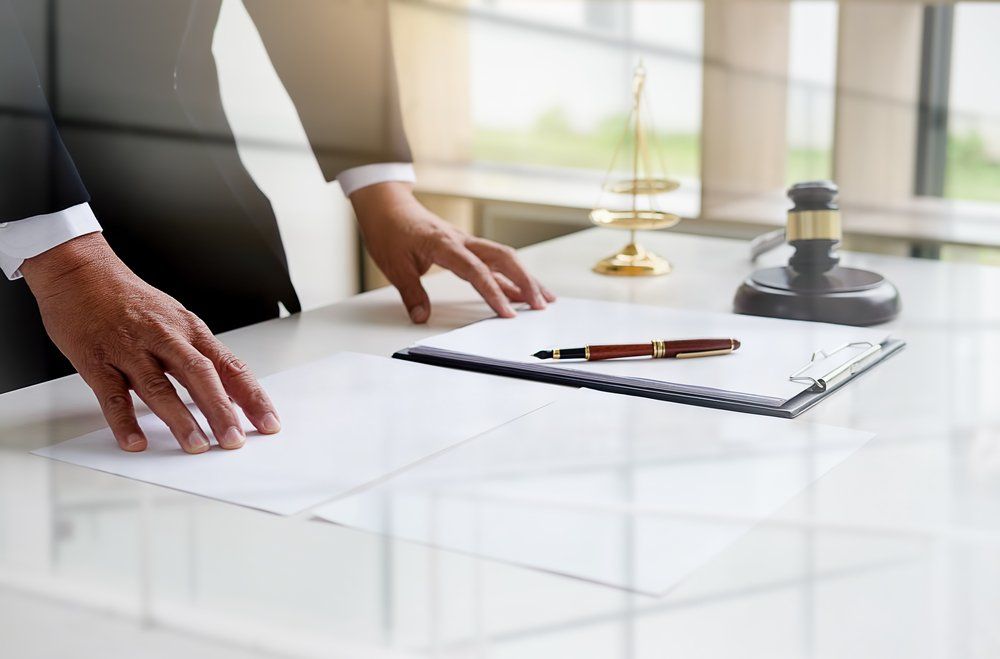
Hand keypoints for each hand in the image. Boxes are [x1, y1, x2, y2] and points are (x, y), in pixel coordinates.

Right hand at [21, 234, 280, 452]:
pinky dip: (124, 421)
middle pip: (201, 375)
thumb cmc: (129, 299)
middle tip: (234, 441)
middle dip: (221, 410)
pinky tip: (135, 442)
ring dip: (180, 419)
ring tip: (196, 446)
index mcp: (190, 330)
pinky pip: (113, 396)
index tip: (268, 423)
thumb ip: (198, 356)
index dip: (251, 396)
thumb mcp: (174, 320)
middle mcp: (165, 338)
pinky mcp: (97, 360)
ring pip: (160, 387)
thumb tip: (228, 392)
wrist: (80, 271)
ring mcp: (130, 349)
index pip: (230, 366)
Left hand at [350, 182, 555, 322]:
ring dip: (525, 278)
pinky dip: (510, 276)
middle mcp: (462, 241)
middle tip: (540, 305)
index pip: (477, 271)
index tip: (508, 313)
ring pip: (505, 258)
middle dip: (525, 282)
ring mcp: (467, 242)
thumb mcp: (394, 265)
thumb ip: (411, 293)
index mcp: (445, 244)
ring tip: (544, 299)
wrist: (387, 205)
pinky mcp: (467, 246)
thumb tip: (421, 317)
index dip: (494, 292)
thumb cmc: (390, 230)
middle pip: (503, 258)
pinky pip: (494, 261)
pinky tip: (521, 290)